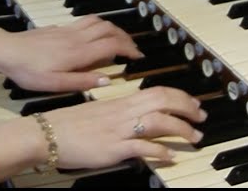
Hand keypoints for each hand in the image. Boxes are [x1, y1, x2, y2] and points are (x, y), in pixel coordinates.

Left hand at [0, 15, 142, 92]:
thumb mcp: (54, 84)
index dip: (129, 49)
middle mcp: (77, 37)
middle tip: (133, 49)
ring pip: (98, 21)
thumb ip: (82, 82)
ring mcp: (67, 30)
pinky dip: (98, 25)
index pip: (112, 45)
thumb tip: (107, 79)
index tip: (138, 57)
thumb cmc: (28, 71)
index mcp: (79, 52)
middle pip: (109, 29)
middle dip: (125, 37)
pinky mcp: (59, 27)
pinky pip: (86, 21)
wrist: (5, 50)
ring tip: (119, 40)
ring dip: (113, 28)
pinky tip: (95, 36)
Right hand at [42, 86, 206, 168]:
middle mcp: (122, 113)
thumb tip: (134, 120)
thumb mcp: (96, 114)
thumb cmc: (66, 125)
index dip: (179, 96)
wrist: (46, 133)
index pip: (156, 91)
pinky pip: (142, 146)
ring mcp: (119, 130)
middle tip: (201, 116)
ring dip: (181, 129)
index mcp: (119, 102)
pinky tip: (169, 156)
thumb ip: (117, 116)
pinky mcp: (113, 148)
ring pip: (159, 121)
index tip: (192, 103)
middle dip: (187, 107)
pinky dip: (159, 151)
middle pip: (163, 100)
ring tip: (194, 138)